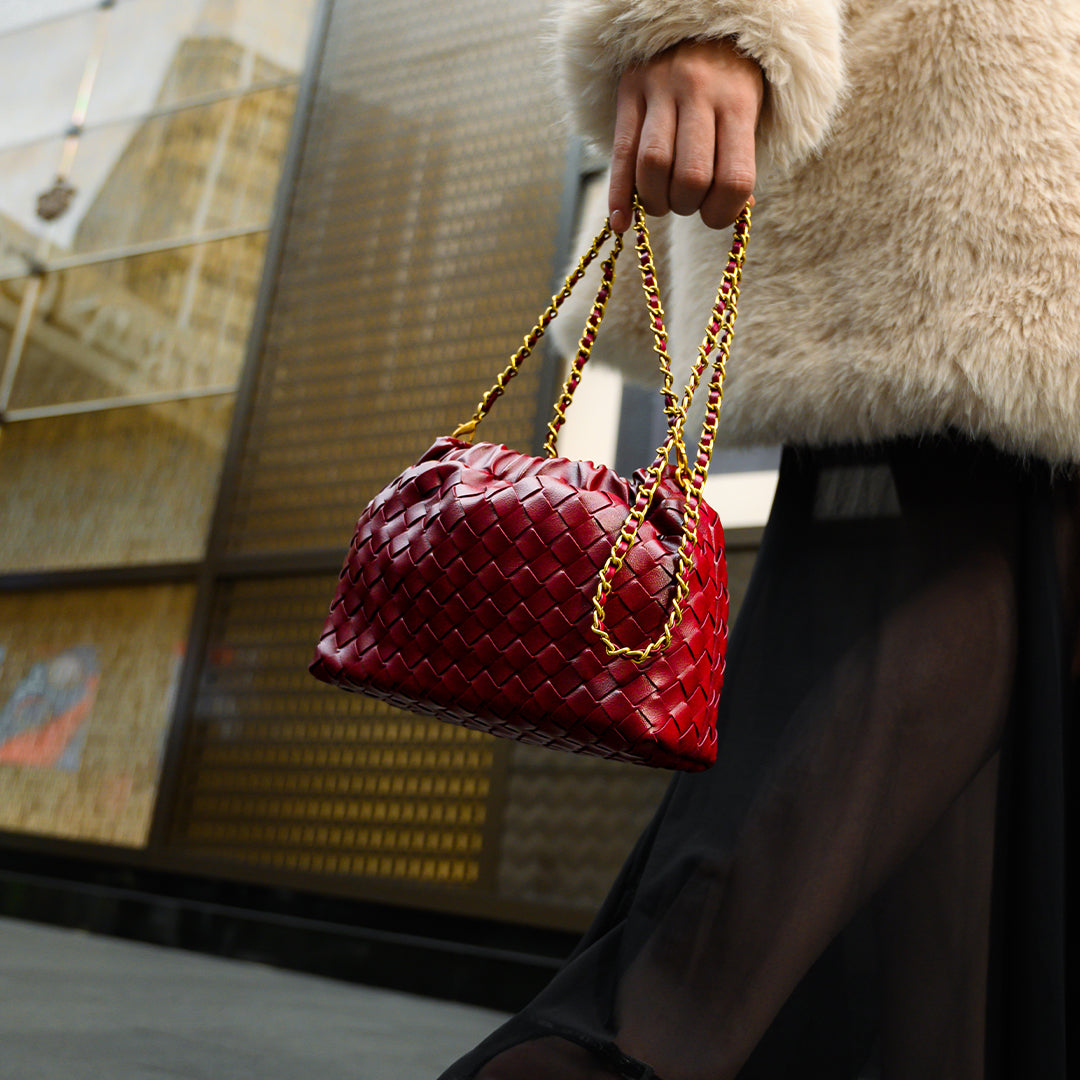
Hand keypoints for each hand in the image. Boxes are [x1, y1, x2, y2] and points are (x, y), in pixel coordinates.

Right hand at [609, 39, 763, 231]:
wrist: (699, 24)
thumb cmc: (727, 85)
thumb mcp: (745, 116)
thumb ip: (737, 163)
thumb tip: (733, 214)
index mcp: (738, 102)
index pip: (733, 179)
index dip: (723, 213)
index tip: (715, 217)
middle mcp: (700, 91)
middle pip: (690, 177)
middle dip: (686, 206)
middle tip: (686, 203)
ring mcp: (661, 87)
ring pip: (652, 166)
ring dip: (656, 201)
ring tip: (661, 201)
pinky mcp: (630, 89)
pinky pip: (621, 153)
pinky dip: (619, 195)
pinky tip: (621, 222)